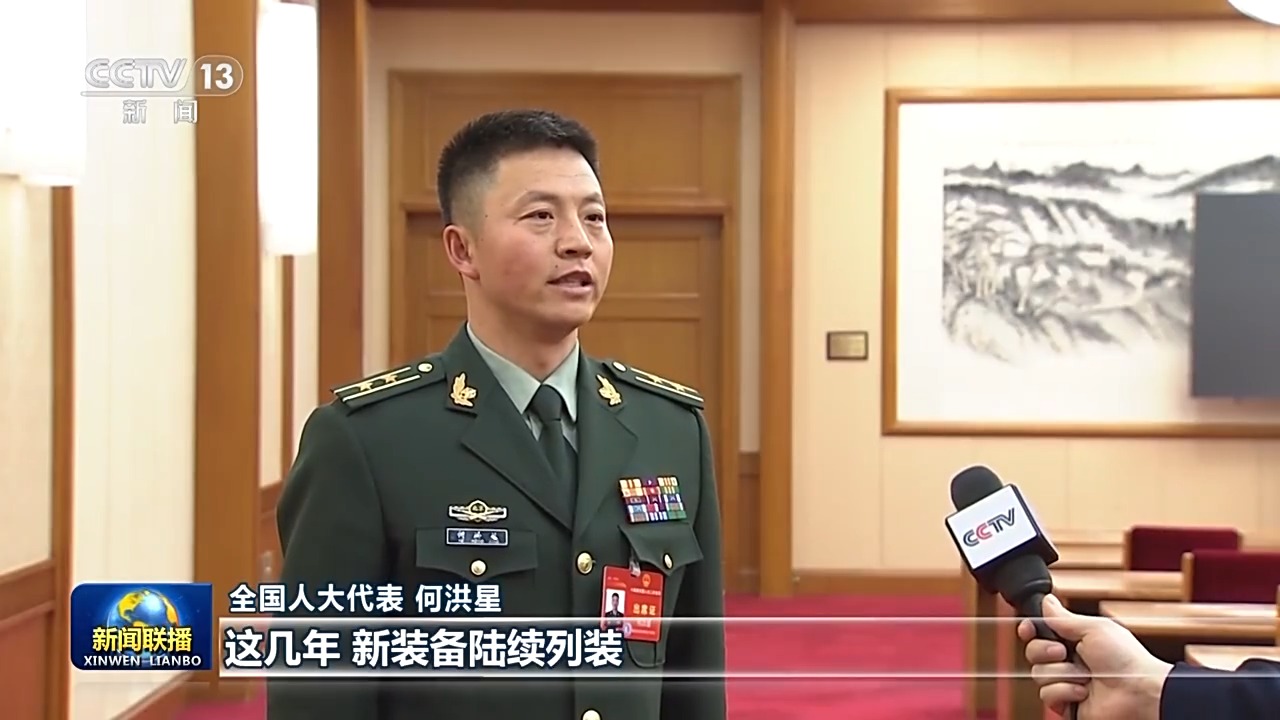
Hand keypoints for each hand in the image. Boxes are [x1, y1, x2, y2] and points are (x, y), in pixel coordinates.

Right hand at [1017, 595, 1171, 719]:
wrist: (1139, 693)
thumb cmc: (1126, 659)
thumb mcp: (1093, 628)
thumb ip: (1063, 617)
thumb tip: (1047, 600)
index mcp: (1074, 640)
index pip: (1040, 632)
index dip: (1030, 630)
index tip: (1029, 629)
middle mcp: (1068, 661)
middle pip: (1032, 652)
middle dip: (1044, 650)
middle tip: (1063, 652)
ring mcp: (1067, 683)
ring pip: (1038, 674)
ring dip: (1061, 673)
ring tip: (1085, 676)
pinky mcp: (1066, 704)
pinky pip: (1046, 695)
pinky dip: (1065, 692)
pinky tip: (1084, 692)